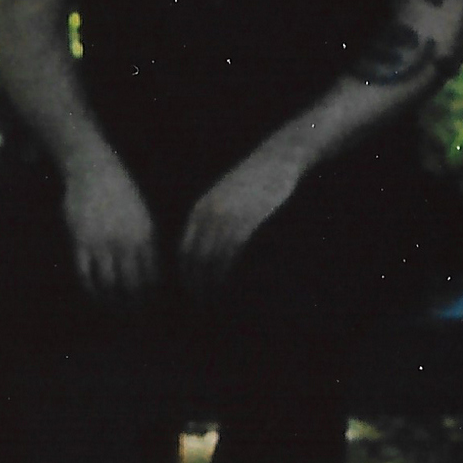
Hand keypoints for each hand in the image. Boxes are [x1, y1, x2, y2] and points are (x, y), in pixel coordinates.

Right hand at [60, 152, 160, 304]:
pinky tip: (96, 296)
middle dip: (134, 306)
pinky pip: (86, 274)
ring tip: (115, 310)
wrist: (94, 170)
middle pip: (132, 285)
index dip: (152, 297)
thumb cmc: (122, 194)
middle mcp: (125, 241)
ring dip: (112, 302)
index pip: (152, 277)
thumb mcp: (143, 216)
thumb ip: (148, 244)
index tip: (151, 308)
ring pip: (108, 284)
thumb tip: (154, 275)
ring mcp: (102, 242)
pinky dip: (91, 290)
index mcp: (145, 236)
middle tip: (134, 317)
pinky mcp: (80, 241)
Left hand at [179, 146, 306, 295]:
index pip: (184, 250)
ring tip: (213, 301)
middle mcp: (208, 214)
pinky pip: (231, 252)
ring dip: (210, 283)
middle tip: (200, 305)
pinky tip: (230, 285)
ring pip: (211, 258)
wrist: (278, 158)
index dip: (185, 275)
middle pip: (193, 258)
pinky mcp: (247, 218)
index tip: (190, 293)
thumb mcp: (226, 197)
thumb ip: (214, 218)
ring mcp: (227, 216)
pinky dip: (227, 272)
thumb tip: (210, 247)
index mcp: (200, 210)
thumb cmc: (255, 180)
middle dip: (194, 284)